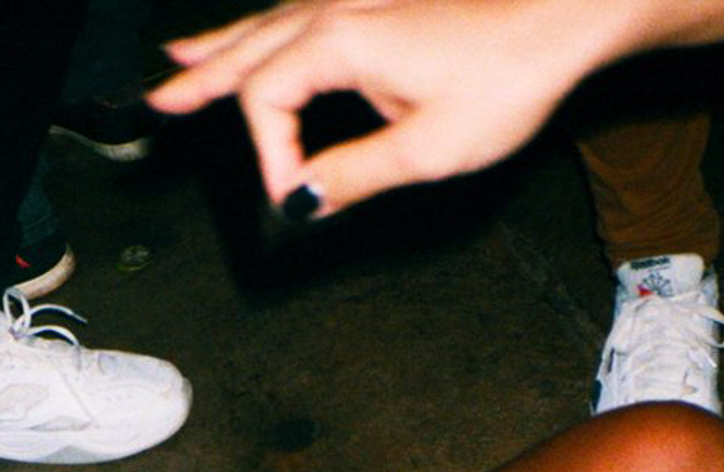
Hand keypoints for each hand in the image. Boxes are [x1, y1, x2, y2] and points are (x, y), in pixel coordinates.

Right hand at [152, 0, 608, 211]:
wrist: (563, 17)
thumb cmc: (506, 77)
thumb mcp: (426, 150)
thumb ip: (354, 176)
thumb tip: (302, 200)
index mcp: (339, 41)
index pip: (268, 102)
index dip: (271, 158)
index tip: (294, 200)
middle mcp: (337, 11)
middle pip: (249, 48)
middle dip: (202, 78)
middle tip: (160, 103)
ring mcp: (357, 2)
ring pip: (269, 25)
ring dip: (224, 48)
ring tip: (183, 61)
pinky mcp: (380, 6)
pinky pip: (300, 16)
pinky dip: (267, 31)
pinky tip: (262, 37)